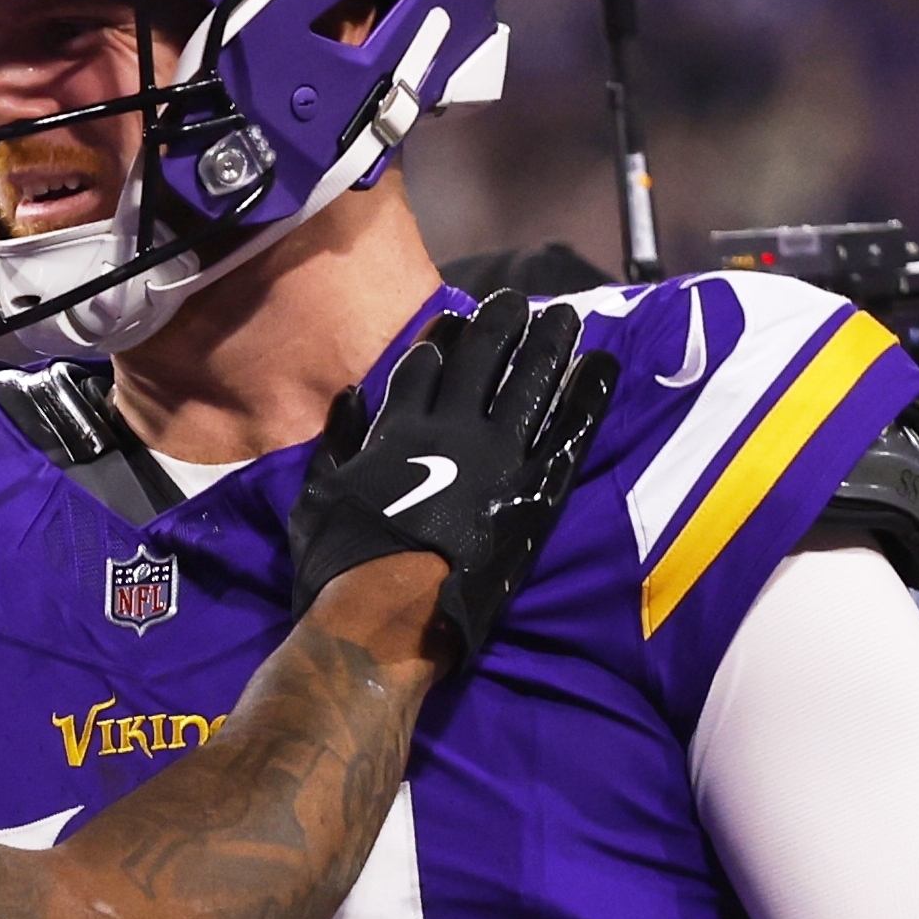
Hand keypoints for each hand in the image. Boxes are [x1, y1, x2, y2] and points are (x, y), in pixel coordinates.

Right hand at [290, 288, 616, 662]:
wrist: (385, 616)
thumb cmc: (342, 566)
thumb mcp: (315, 498)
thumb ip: (333, 443)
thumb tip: (349, 397)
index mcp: (398, 429)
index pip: (424, 364)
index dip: (442, 337)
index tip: (457, 319)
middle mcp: (452, 429)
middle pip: (482, 357)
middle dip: (500, 323)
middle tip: (515, 301)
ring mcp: (499, 456)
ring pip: (531, 380)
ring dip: (550, 342)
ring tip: (565, 316)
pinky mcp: (535, 490)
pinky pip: (570, 429)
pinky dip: (588, 393)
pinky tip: (603, 364)